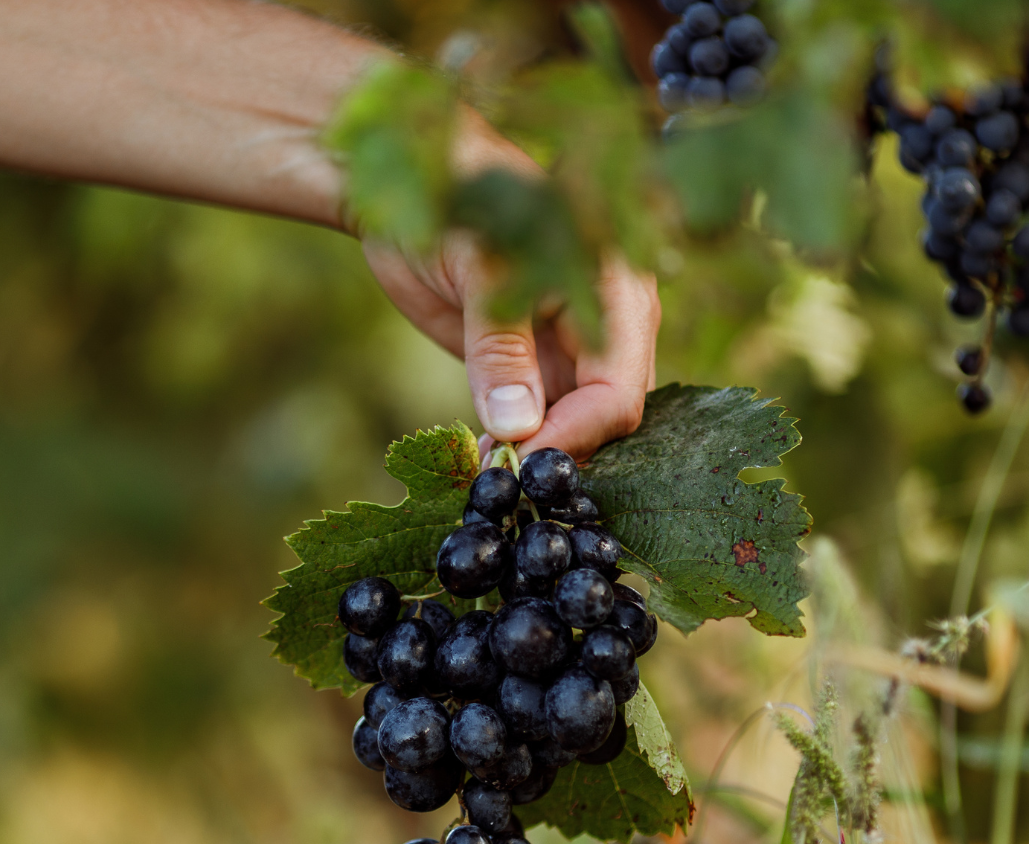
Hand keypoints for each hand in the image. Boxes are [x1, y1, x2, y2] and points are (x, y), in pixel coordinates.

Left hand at [361, 134, 660, 463]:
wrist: (411, 177)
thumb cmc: (454, 197)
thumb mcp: (477, 270)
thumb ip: (499, 347)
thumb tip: (517, 427)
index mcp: (617, 288)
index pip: (617, 391)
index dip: (574, 437)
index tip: (519, 467)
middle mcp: (610, 321)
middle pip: (608, 416)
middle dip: (560, 454)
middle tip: (499, 482)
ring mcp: (576, 344)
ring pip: (578, 424)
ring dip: (538, 456)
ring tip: (486, 475)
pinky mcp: (538, 362)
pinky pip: (544, 418)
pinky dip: (518, 444)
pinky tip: (481, 459)